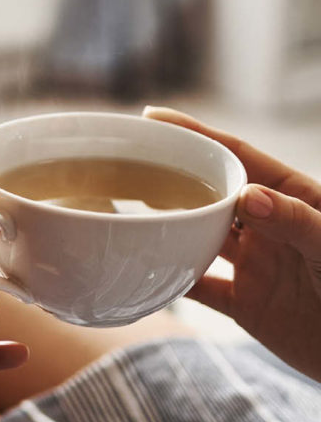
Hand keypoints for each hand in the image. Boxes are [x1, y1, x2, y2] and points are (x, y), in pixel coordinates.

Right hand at [144, 107, 320, 380]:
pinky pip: (198, 286)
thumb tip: (245, 195)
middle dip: (172, 176)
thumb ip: (295, 220)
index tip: (155, 118)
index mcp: (292, 197)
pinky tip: (140, 272)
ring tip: (126, 210)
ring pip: (199, 235)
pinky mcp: (245, 303)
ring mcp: (254, 263)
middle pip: (211, 192)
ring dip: (167, 225)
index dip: (196, 135)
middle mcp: (268, 225)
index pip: (238, 156)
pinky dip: (170, 280)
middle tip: (129, 164)